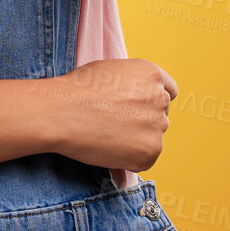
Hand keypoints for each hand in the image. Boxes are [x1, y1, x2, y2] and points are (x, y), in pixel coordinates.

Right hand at [35, 57, 176, 171]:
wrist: (59, 113)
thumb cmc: (75, 90)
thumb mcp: (109, 71)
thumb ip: (132, 82)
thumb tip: (135, 98)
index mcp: (151, 74)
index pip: (169, 91)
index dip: (152, 102)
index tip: (139, 110)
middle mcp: (160, 97)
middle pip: (160, 116)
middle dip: (143, 122)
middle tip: (114, 125)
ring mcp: (157, 125)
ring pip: (152, 138)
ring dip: (136, 141)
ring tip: (106, 136)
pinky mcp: (151, 151)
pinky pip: (144, 159)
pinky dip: (129, 160)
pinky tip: (107, 149)